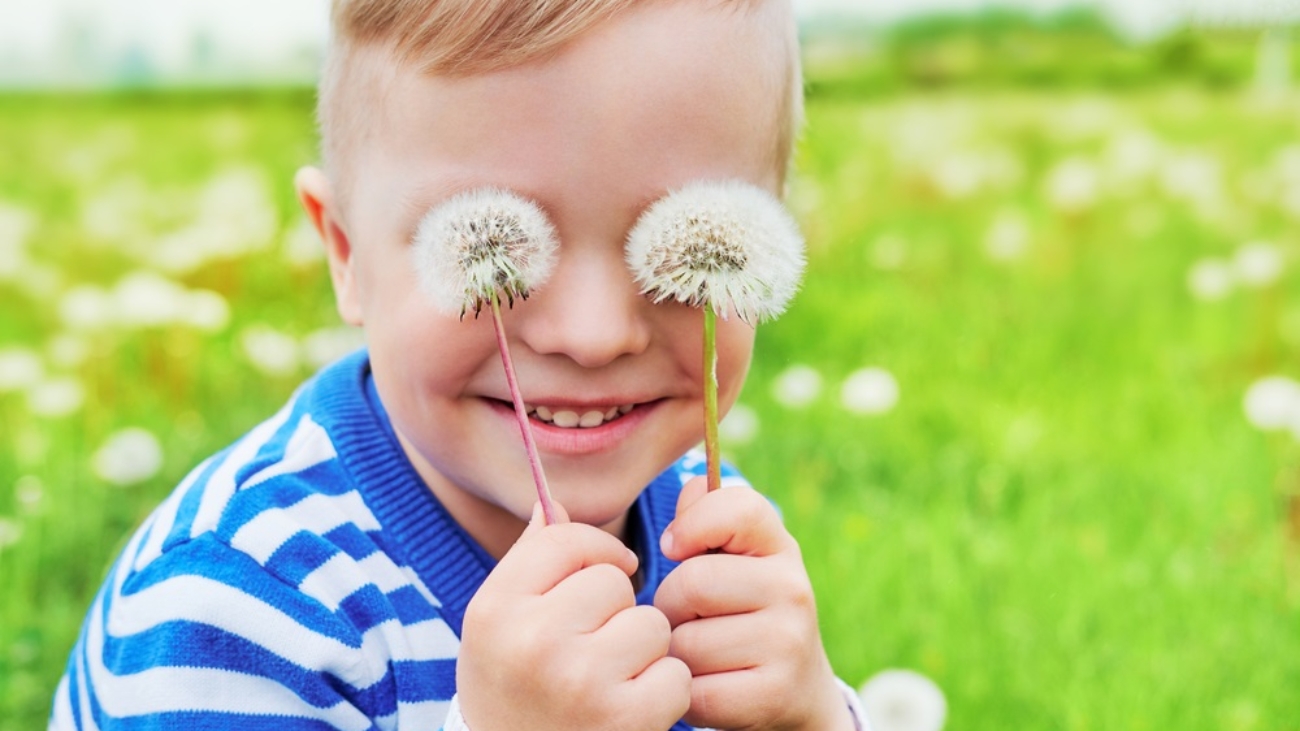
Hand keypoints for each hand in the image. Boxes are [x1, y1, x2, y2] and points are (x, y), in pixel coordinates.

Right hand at [457, 501, 691, 730]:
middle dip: (616, 608)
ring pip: (650, 623)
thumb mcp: (497, 626)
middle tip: (592, 647)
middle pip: (613, 580)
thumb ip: (528, 563)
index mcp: (495, 609)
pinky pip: (675, 674)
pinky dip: (663, 691)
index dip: (595, 550)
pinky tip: (629, 707)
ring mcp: (581, 682)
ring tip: (610, 678)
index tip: (604, 571)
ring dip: (643, 650)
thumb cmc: (510, 689)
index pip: (564, 538)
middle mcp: (533, 642)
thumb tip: (552, 503)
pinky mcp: (624, 719)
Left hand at [654, 478, 854, 730]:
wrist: (794, 690)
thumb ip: (704, 517)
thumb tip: (691, 487)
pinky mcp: (771, 694)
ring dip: (674, 652)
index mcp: (780, 547)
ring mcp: (788, 643)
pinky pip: (693, 688)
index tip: (676, 547)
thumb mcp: (734, 559)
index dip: (692, 524)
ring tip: (699, 654)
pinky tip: (706, 684)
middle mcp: (794, 590)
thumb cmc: (743, 611)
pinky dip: (685, 691)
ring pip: (685, 641)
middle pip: (691, 583)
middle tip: (686, 618)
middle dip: (669, 605)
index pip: (737, 508)